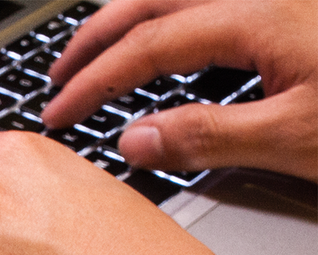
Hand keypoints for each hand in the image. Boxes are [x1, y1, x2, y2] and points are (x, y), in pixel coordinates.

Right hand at [43, 0, 317, 182]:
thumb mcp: (295, 136)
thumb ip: (211, 137)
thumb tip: (135, 141)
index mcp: (259, 15)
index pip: (149, 45)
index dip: (95, 81)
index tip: (60, 112)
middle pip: (154, 1)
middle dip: (97, 38)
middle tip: (60, 75)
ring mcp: (283, 0)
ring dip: (132, 22)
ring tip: (102, 53)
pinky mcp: (297, 14)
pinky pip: (212, 7)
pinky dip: (172, 22)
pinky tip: (172, 45)